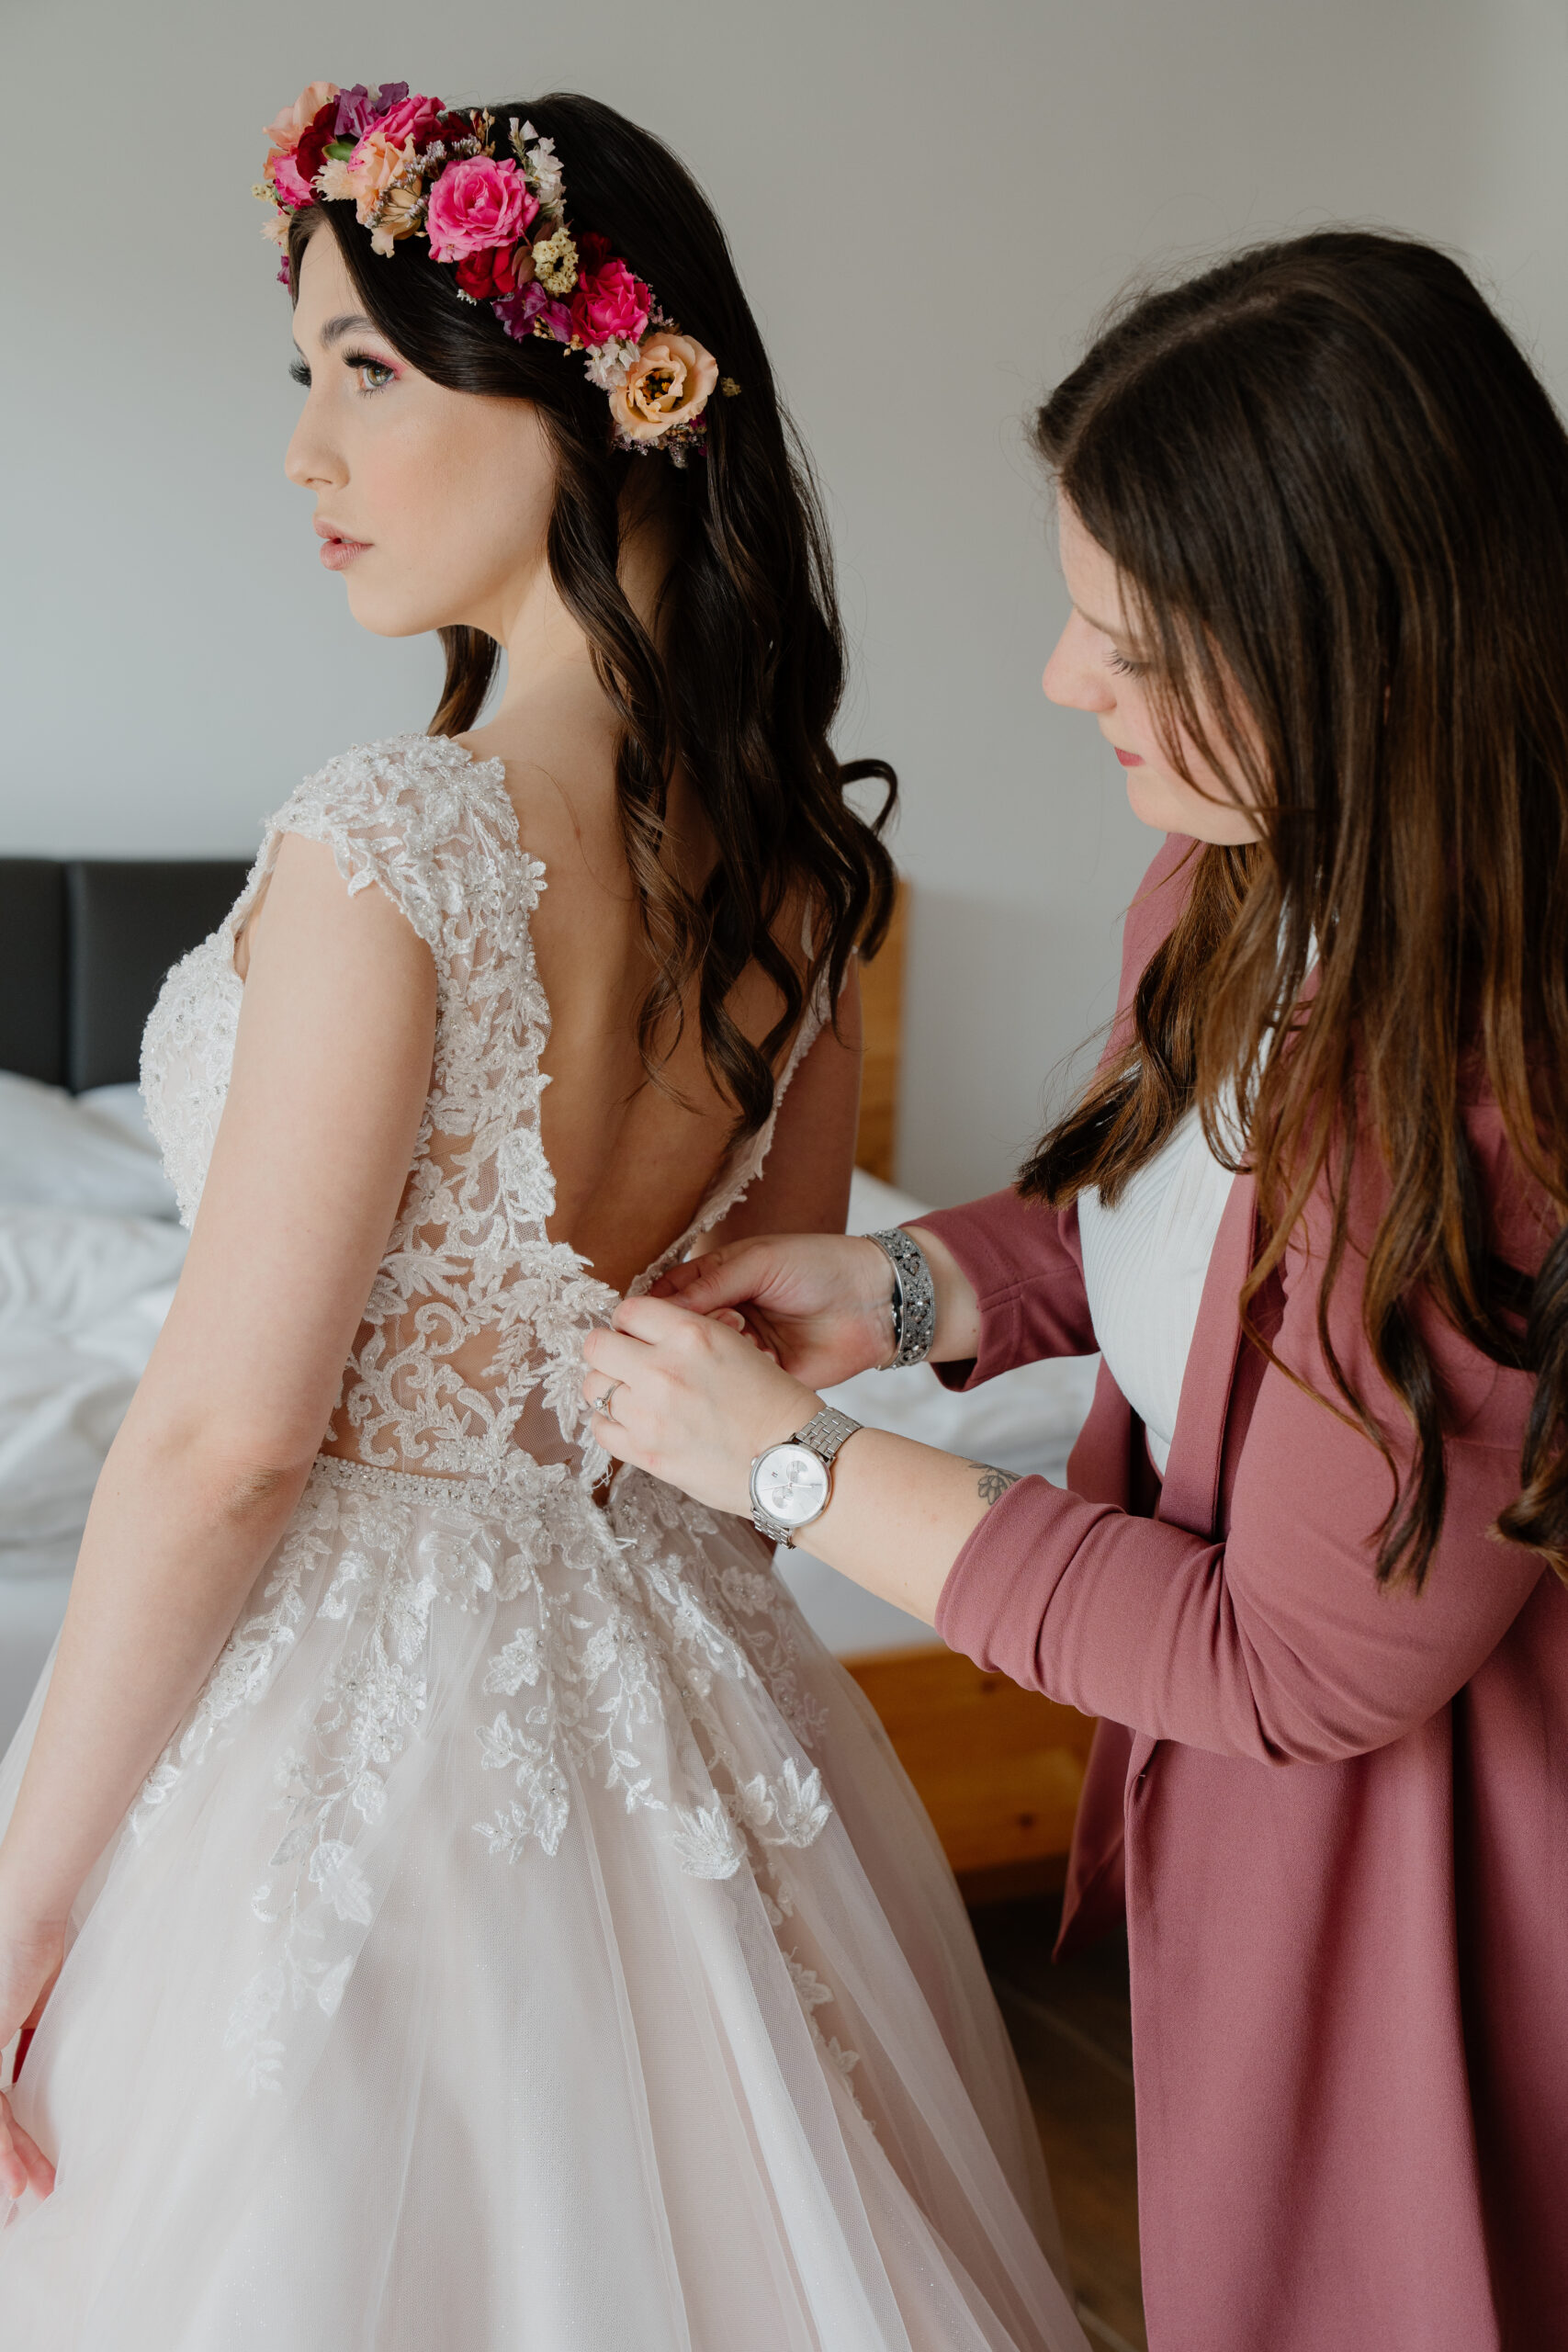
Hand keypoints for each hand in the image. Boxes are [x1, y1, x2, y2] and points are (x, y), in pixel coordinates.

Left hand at [0, 1899, 62, 2202]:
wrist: (22, 1912)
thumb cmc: (33, 1942)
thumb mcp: (36, 2007)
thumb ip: (29, 2043)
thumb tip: (38, 2076)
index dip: (11, 2137)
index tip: (33, 2164)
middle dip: (12, 2157)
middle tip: (33, 2187)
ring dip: (8, 2160)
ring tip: (29, 2190)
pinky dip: (2, 2144)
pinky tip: (14, 2171)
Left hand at [582, 1298, 821, 1515]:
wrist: (792, 1459)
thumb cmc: (776, 1405)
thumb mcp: (736, 1346)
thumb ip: (687, 1336)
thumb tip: (648, 1335)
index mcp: (691, 1334)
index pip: (628, 1311)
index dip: (629, 1323)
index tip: (635, 1335)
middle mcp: (664, 1369)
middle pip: (596, 1346)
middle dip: (609, 1352)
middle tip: (625, 1364)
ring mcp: (650, 1413)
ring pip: (593, 1387)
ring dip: (609, 1388)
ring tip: (633, 1396)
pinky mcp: (645, 1452)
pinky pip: (600, 1428)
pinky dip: (610, 1424)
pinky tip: (634, 1423)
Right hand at [650, 1233, 895, 1388]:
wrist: (875, 1300)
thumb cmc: (819, 1265)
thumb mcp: (761, 1262)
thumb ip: (710, 1282)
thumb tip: (656, 1305)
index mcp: (716, 1278)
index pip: (666, 1296)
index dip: (652, 1309)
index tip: (644, 1321)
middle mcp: (724, 1315)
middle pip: (679, 1334)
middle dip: (691, 1332)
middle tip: (722, 1322)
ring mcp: (743, 1347)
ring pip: (705, 1362)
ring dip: (720, 1352)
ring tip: (750, 1334)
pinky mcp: (764, 1376)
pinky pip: (735, 1384)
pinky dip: (743, 1374)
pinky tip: (764, 1360)